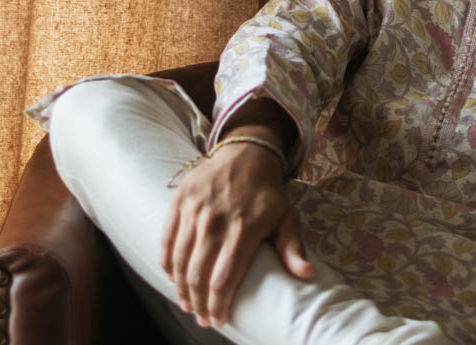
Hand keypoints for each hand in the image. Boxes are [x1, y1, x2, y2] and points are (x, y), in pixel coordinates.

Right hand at [160, 131, 312, 327]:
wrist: (246, 153)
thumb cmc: (267, 193)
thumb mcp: (286, 217)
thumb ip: (292, 248)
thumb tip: (308, 274)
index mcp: (244, 229)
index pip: (224, 279)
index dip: (218, 305)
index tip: (218, 321)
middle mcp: (216, 221)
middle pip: (198, 275)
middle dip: (198, 304)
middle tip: (201, 318)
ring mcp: (195, 210)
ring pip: (180, 261)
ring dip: (180, 289)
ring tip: (186, 304)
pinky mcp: (179, 201)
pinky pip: (167, 241)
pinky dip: (167, 264)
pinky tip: (172, 278)